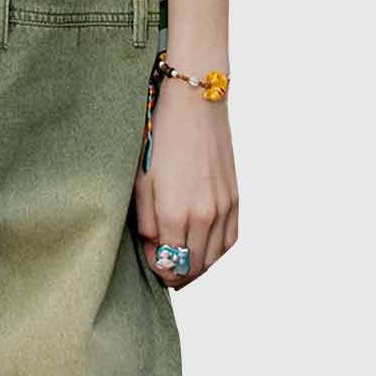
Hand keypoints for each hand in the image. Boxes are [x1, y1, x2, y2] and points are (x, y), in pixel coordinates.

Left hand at [132, 77, 238, 288]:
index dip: (156, 268)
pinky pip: (229, 241)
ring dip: (196, 265)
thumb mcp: (140, 179)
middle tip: (161, 265)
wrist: (193, 103)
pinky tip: (202, 246)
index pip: (168, 265)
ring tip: (179, 259)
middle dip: (175, 272)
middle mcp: (204, 216)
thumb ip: (145, 220)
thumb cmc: (158, 136)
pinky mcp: (235, 199)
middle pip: (192, 267)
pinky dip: (215, 251)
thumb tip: (153, 247)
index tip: (148, 259)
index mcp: (175, 213)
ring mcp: (223, 208)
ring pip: (213, 258)